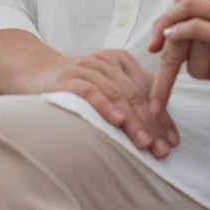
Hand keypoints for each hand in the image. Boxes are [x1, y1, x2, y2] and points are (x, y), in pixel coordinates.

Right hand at [47, 50, 179, 158]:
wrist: (36, 70)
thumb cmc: (77, 83)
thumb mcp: (107, 83)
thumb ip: (131, 94)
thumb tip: (162, 121)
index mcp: (121, 60)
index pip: (148, 90)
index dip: (163, 116)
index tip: (173, 141)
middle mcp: (107, 62)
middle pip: (136, 94)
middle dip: (152, 124)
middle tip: (162, 149)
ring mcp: (87, 68)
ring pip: (117, 95)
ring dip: (133, 121)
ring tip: (145, 143)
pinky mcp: (69, 78)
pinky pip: (90, 92)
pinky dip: (105, 106)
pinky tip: (116, 121)